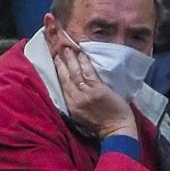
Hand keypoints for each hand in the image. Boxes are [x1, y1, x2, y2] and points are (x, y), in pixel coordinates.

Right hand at [42, 10, 136, 136]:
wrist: (116, 132)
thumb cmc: (101, 124)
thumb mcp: (81, 115)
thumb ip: (76, 100)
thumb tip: (71, 84)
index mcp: (69, 105)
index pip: (59, 80)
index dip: (55, 63)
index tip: (52, 50)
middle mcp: (74, 99)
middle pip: (62, 73)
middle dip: (57, 54)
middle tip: (53, 38)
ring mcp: (85, 94)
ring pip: (73, 71)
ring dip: (68, 56)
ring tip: (64, 42)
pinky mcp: (96, 91)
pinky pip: (87, 73)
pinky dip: (82, 61)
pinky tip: (79, 52)